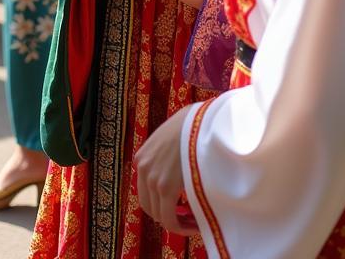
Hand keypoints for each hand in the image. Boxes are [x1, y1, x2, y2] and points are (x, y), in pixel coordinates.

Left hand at [135, 107, 195, 234]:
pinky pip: (170, 219)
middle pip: (150, 206)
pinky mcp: (165, 187)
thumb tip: (180, 171)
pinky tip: (197, 225)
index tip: (182, 208)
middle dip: (170, 215)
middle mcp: (142, 168)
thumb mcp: (173, 138)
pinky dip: (181, 227)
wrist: (202, 118)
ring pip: (160, 215)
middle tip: (190, 219)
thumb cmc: (195, 125)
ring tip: (197, 223)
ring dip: (178, 223)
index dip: (163, 204)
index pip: (146, 191)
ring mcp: (152, 178)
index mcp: (142, 157)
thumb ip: (168, 155)